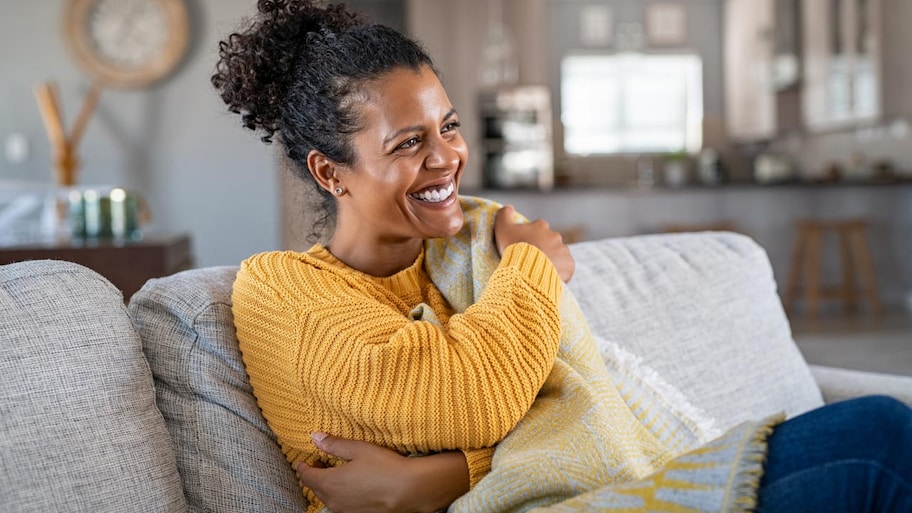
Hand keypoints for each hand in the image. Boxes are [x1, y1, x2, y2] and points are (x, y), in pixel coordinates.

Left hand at [296, 433, 467, 512]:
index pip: (307, 476)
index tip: (304, 461)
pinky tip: (351, 485)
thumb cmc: (384, 467)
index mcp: (329, 483)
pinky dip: (339, 494)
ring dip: (327, 486)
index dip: (303, 467)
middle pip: (315, 488)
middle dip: (315, 475)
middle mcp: (334, 500)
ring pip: (328, 498)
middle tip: (321, 463)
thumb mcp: (358, 449)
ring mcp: (345, 510)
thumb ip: (334, 444)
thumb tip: (315, 437)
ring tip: (336, 473)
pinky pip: (341, 504)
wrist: (409, 489)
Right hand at [494, 205, 574, 281]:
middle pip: (548, 241)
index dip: (530, 238)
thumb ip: (504, 215)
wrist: (526, 270)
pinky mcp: (569, 264)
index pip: (537, 229)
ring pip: (558, 254)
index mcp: (541, 226)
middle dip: (542, 248)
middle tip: (531, 259)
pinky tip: (550, 276)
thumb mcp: (502, 229)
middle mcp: (555, 235)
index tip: (524, 247)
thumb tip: (508, 207)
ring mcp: (563, 250)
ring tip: (540, 270)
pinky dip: (560, 271)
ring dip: (551, 260)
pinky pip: (566, 267)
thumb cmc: (513, 249)